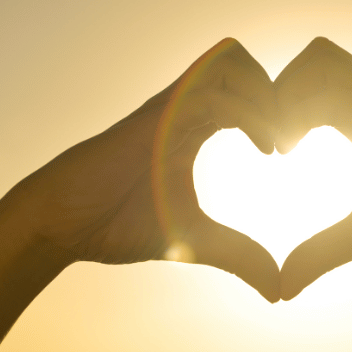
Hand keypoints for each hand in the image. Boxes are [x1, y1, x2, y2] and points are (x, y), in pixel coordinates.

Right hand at [12, 38, 280, 301]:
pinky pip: (211, 91)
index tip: (287, 153)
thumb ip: (238, 256)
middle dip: (278, 93)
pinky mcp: (155, 116)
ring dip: (266, 94)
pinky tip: (262, 148)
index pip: (245, 91)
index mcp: (193, 127)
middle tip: (289, 142)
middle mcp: (183, 109)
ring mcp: (168, 107)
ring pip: (231, 61)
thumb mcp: (195, 241)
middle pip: (244, 63)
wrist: (62, 225)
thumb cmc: (117, 224)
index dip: (276, 112)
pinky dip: (249, 111)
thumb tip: (277, 290)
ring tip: (276, 143)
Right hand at [275, 38, 351, 299]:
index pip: (315, 83)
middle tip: (283, 139)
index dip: (282, 111)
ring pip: (337, 64)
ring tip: (296, 138)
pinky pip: (351, 84)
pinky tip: (321, 142)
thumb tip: (282, 290)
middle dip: (286, 90)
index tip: (282, 155)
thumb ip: (324, 256)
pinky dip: (323, 100)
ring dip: (304, 91)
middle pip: (321, 57)